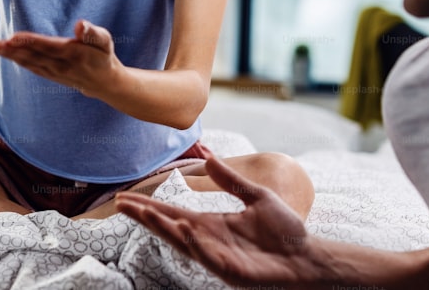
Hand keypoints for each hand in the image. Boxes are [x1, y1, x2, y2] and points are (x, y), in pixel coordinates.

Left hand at [0, 20, 119, 96]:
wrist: (104, 82)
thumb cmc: (103, 55)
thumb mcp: (105, 41)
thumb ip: (92, 32)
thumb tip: (80, 24)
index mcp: (73, 54)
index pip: (47, 46)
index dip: (30, 42)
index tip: (12, 37)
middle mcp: (60, 65)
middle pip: (32, 56)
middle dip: (11, 50)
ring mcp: (53, 72)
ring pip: (28, 63)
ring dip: (9, 56)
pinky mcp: (50, 75)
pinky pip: (31, 68)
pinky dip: (16, 61)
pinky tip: (5, 55)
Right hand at [116, 155, 315, 288]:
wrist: (308, 256)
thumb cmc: (285, 231)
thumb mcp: (256, 196)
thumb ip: (231, 180)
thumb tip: (209, 156)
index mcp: (211, 224)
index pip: (173, 212)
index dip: (149, 206)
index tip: (125, 198)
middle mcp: (208, 240)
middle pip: (169, 227)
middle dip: (145, 216)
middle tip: (120, 204)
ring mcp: (218, 257)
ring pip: (183, 242)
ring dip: (163, 228)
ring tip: (144, 213)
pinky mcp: (232, 271)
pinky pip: (208, 256)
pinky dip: (195, 244)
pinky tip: (184, 229)